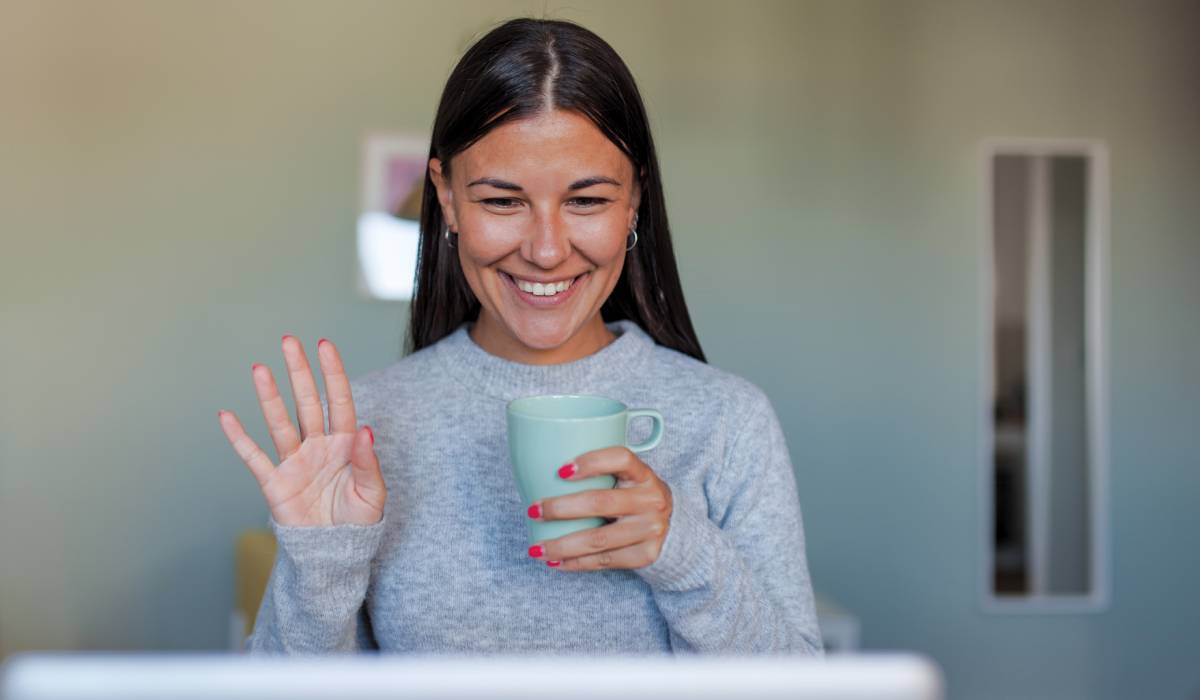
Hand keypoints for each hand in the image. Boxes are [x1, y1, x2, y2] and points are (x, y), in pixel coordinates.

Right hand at [217, 336, 385, 526]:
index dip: (332, 373)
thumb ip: (368, 463)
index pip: (339, 401)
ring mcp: (294, 462)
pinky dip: (239, 438)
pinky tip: (226, 416)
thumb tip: (367, 430)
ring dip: (270, 397)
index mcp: (345, 445)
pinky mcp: (275, 483)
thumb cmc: (357, 522)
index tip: (324, 345)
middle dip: (299, 372)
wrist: (334, 553)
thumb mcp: (372, 494)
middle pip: (307, 402)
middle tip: (289, 341)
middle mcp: (318, 446)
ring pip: (280, 423)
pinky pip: (254, 457)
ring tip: (259, 368)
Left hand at [527, 446, 671, 570]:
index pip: (621, 458)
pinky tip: (556, 562)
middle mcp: (651, 500)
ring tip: (536, 548)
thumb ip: (601, 474)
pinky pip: (604, 560)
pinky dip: (576, 563)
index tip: (561, 471)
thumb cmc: (635, 498)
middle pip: (600, 503)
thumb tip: (542, 475)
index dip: (591, 461)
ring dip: (561, 545)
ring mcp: (650, 529)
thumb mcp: (629, 479)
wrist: (674, 529)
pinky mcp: (645, 555)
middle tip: (533, 510)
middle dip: (560, 508)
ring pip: (598, 539)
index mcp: (643, 474)